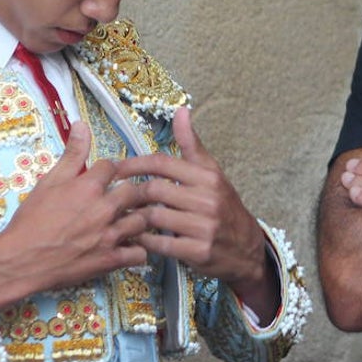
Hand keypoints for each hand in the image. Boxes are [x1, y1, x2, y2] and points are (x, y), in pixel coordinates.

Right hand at [0, 121, 152, 311]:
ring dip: (139, 218)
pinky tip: (129, 246)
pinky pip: (140, 253)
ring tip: (130, 219)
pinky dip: (138, 250)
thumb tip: (81, 125)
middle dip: (132, 192)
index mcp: (89, 187)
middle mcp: (104, 209)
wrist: (20, 261)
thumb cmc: (31, 222)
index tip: (106, 177)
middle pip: (136, 191)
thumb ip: (71, 154)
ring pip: (144, 220)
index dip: (109, 170)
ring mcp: (110, 235)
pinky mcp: (110, 260)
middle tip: (125, 197)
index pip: (113, 167)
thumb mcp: (48, 182)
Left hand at [115, 107, 279, 318]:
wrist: (246, 247)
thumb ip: (191, 144)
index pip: (163, 163)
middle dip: (131, 193)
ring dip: (134, 217)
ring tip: (120, 216)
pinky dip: (144, 240)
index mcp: (208, 176)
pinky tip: (136, 236)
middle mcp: (208, 199)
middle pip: (155, 189)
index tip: (114, 168)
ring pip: (155, 216)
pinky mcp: (199, 251)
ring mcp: (204, 226)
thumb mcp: (211, 172)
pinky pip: (162, 244)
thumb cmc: (223, 205)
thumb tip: (181, 110)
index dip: (134, 164)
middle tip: (114, 197)